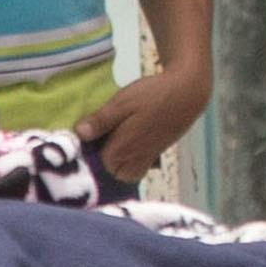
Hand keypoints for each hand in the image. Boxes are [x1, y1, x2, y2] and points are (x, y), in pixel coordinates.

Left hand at [80, 56, 213, 188]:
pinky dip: (124, 159)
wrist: (187, 94)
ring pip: (118, 172)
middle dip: (97, 158)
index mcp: (120, 151)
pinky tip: (122, 139)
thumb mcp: (122, 103)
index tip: (77, 136)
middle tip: (94, 134)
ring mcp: (143, 163)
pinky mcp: (151, 158)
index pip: (90, 162)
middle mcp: (131, 163)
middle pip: (104, 171)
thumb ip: (101, 121)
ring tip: (107, 138)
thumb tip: (79, 134)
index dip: (82, 150)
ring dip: (111, 160)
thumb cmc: (154, 95)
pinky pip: (131, 168)